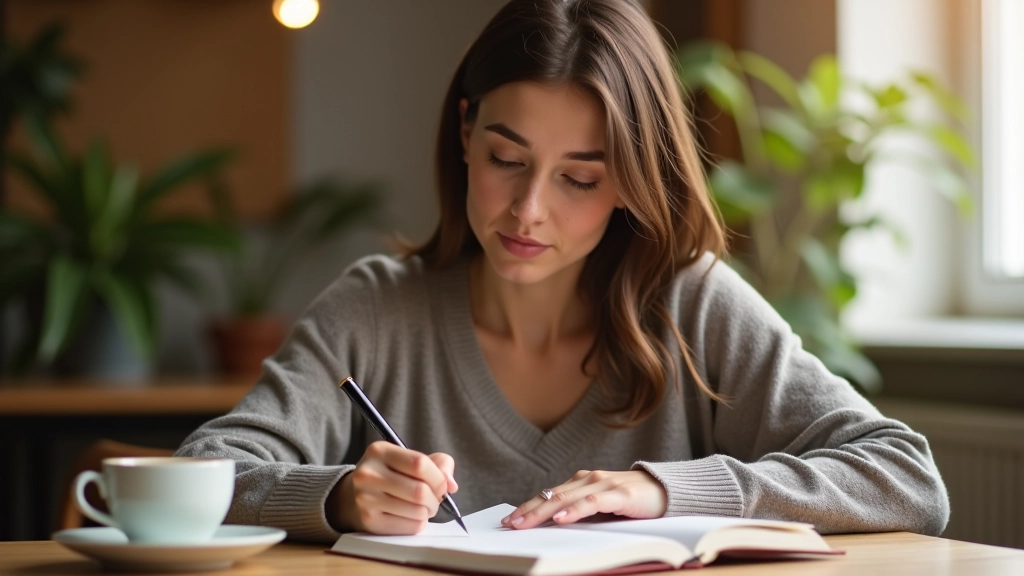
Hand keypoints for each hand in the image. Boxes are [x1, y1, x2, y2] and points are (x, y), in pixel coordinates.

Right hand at [327, 441, 457, 534]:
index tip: (441, 484)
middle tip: (434, 499)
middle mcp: (368, 474)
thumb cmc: (391, 474)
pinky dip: (419, 523)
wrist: (354, 495)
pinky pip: (410, 527)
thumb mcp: (409, 458)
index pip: (420, 464)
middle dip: (436, 499)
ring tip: (422, 507)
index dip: (438, 477)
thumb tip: (451, 485)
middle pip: (419, 491)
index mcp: (379, 451)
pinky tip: (410, 516)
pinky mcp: (369, 521)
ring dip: (428, 512)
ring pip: (417, 511)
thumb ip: (438, 464)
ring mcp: (366, 499)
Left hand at [501, 470, 666, 528]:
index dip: (528, 507)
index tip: (510, 521)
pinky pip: (592, 503)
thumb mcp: (601, 507)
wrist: (666, 489)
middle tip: (509, 524)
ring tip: (525, 522)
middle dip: (528, 511)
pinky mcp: (619, 494)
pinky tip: (561, 519)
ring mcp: (602, 484)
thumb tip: (553, 525)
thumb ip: (581, 511)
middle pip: (551, 496)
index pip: (549, 495)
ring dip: (543, 512)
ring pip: (566, 499)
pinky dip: (574, 511)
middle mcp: (588, 479)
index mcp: (582, 482)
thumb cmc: (632, 500)